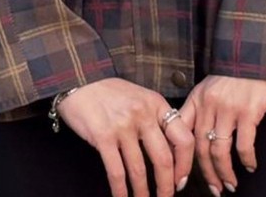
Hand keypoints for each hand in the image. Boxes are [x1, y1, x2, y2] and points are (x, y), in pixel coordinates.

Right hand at [56, 78, 195, 196]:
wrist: (80, 79)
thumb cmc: (110, 91)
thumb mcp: (140, 97)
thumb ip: (155, 119)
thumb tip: (170, 152)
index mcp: (156, 103)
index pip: (183, 138)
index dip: (185, 165)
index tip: (181, 181)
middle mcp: (143, 114)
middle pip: (164, 159)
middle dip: (166, 187)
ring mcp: (123, 125)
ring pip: (139, 170)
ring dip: (143, 193)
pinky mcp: (103, 136)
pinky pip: (116, 172)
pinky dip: (120, 191)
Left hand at [179, 75, 265, 194]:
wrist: (258, 55)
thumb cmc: (236, 73)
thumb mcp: (210, 86)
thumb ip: (200, 108)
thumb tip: (194, 138)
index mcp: (197, 98)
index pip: (182, 133)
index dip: (180, 160)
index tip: (180, 179)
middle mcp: (209, 104)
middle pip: (200, 147)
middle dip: (206, 174)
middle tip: (214, 189)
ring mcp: (228, 108)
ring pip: (219, 151)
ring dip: (224, 173)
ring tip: (230, 185)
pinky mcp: (248, 111)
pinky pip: (243, 145)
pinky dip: (247, 160)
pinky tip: (250, 166)